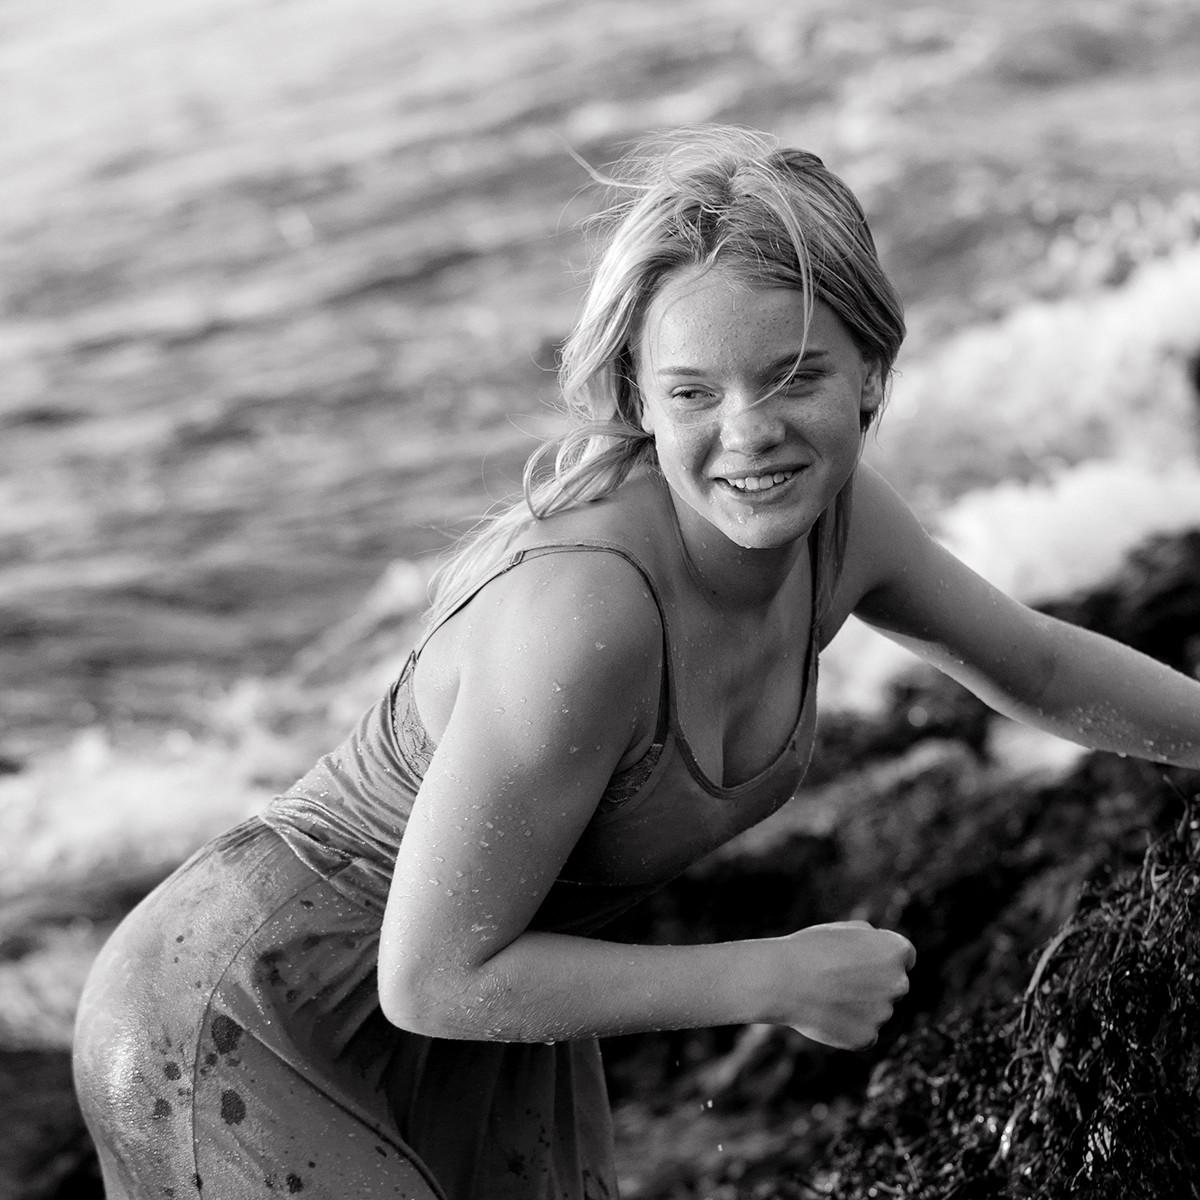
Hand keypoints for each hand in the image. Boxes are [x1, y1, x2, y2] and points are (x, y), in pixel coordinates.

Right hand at [774, 921, 914, 1049]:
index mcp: (896, 950)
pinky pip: (864, 1032)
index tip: (861, 961)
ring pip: (877, 1011)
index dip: (881, 958)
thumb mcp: (844, 929)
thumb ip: (872, 939)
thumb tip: (882, 951)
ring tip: (826, 995)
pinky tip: (827, 1014)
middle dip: (874, 984)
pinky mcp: (868, 1037)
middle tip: (839, 979)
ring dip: (860, 1006)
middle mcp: (899, 983)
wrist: (785, 980)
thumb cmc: (811, 949)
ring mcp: (885, 1013)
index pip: (904, 958)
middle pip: (893, 985)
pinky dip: (849, 1027)